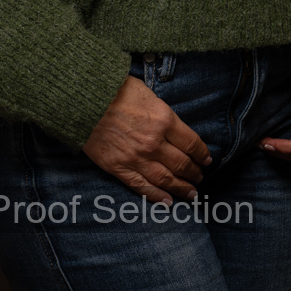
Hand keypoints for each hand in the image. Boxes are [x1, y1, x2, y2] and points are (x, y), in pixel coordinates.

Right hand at [82, 75, 211, 203]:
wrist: (83, 99)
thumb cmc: (114, 89)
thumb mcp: (147, 93)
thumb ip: (162, 113)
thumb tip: (172, 126)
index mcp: (164, 119)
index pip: (191, 142)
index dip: (202, 153)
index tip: (207, 159)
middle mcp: (154, 142)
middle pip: (181, 163)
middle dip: (194, 172)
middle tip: (200, 177)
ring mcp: (136, 157)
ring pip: (166, 179)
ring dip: (181, 188)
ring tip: (191, 194)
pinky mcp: (119, 168)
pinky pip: (142, 186)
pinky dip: (156, 196)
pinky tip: (167, 202)